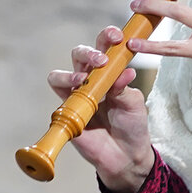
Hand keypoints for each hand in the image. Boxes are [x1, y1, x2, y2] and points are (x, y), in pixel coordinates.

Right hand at [46, 26, 155, 192]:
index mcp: (109, 72)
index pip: (104, 47)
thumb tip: (125, 71)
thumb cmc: (131, 125)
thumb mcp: (134, 104)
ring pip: (60, 75)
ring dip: (72, 73)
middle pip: (78, 55)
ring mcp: (75, 96)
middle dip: (88, 52)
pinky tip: (78, 94)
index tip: (118, 36)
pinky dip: (66, 92)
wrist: (126, 156)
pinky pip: (58, 99)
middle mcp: (90, 80)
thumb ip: (125, 88)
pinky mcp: (67, 112)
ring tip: (84, 79)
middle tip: (102, 59)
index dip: (107, 37)